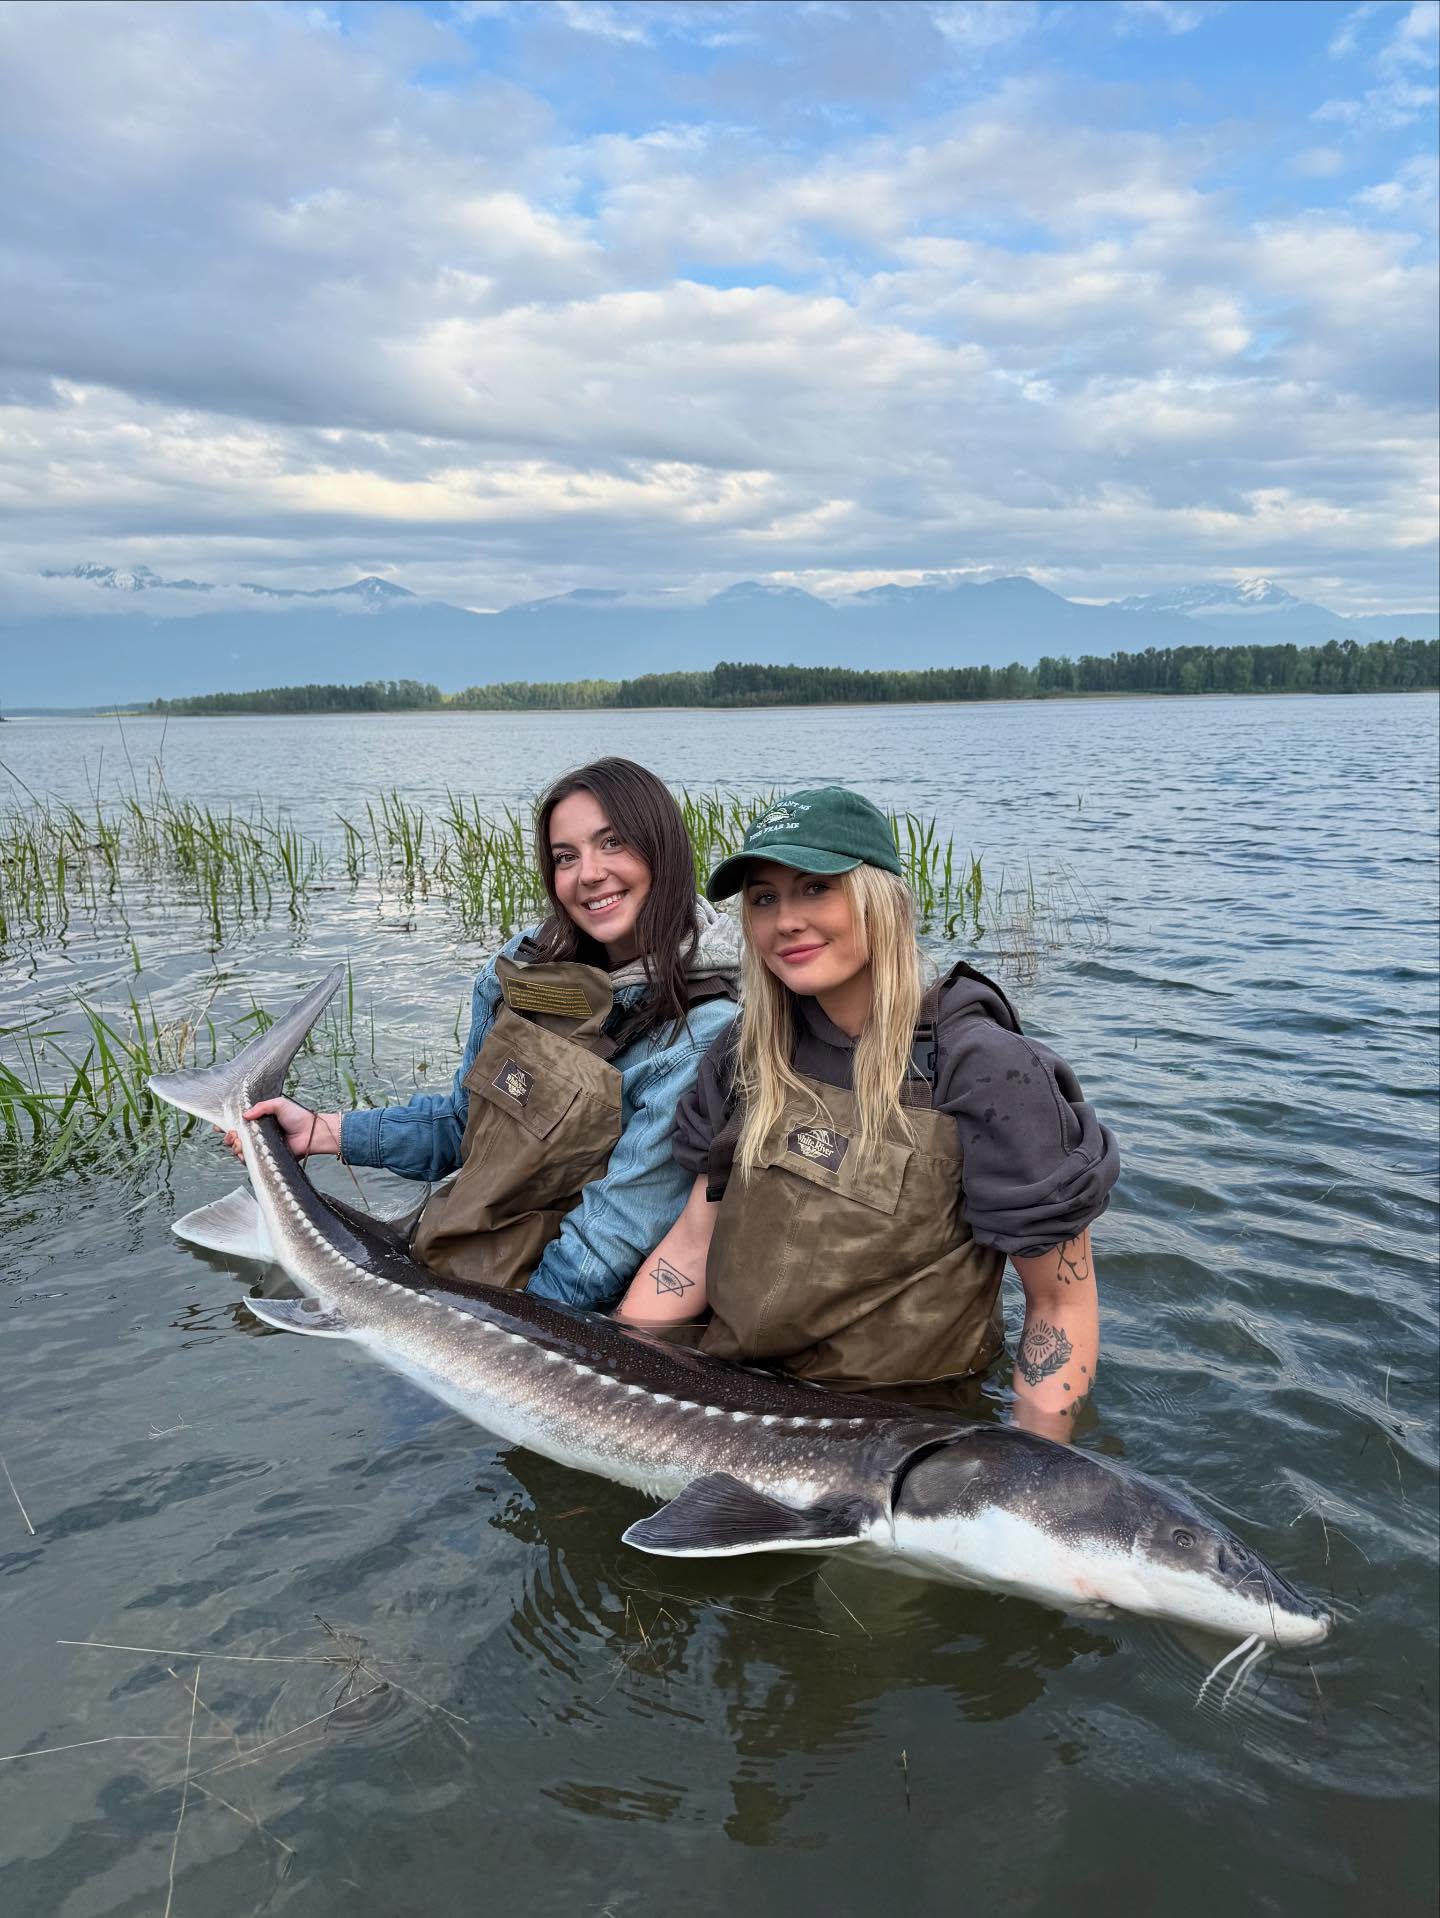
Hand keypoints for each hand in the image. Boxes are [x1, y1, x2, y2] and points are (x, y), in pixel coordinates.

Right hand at [218, 1099, 341, 1162]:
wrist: (310, 1133)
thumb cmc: (298, 1117)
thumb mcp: (278, 1104)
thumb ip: (261, 1107)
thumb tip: (245, 1115)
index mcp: (258, 1121)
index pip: (238, 1123)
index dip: (226, 1124)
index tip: (218, 1125)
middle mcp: (257, 1134)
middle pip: (234, 1138)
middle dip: (228, 1136)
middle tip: (232, 1134)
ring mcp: (260, 1147)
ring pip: (239, 1150)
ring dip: (235, 1146)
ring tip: (239, 1141)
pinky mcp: (265, 1157)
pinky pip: (249, 1160)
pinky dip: (243, 1157)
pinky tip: (243, 1152)